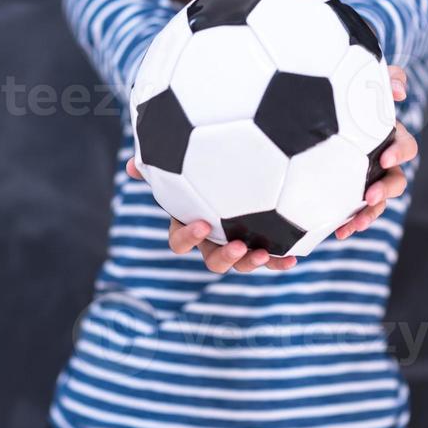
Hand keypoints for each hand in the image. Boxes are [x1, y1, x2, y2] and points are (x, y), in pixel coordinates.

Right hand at [125, 157, 297, 273]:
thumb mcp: (180, 164)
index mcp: (190, 225)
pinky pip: (271, 257)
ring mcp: (237, 244)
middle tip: (238, 246)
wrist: (236, 167)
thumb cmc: (198, 168)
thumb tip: (132, 164)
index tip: (200, 224)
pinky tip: (295, 259)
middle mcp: (213, 240)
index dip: (187, 238)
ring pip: (241, 263)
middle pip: (213, 260)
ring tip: (266, 254)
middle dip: (224, 257)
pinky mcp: (261, 244)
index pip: (179, 242)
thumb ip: (157, 166)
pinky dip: (281, 261)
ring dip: (252, 263)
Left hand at [333, 64, 418, 240]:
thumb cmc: (344, 90)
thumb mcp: (363, 78)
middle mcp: (381, 162)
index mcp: (387, 138)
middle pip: (397, 181)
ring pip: (378, 202)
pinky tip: (339, 232)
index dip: (399, 154)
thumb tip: (401, 90)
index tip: (384, 159)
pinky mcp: (350, 193)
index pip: (405, 147)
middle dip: (386, 190)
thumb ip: (386, 77)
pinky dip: (351, 222)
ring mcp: (367, 180)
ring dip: (370, 214)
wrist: (314, 103)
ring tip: (355, 223)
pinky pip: (355, 212)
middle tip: (369, 195)